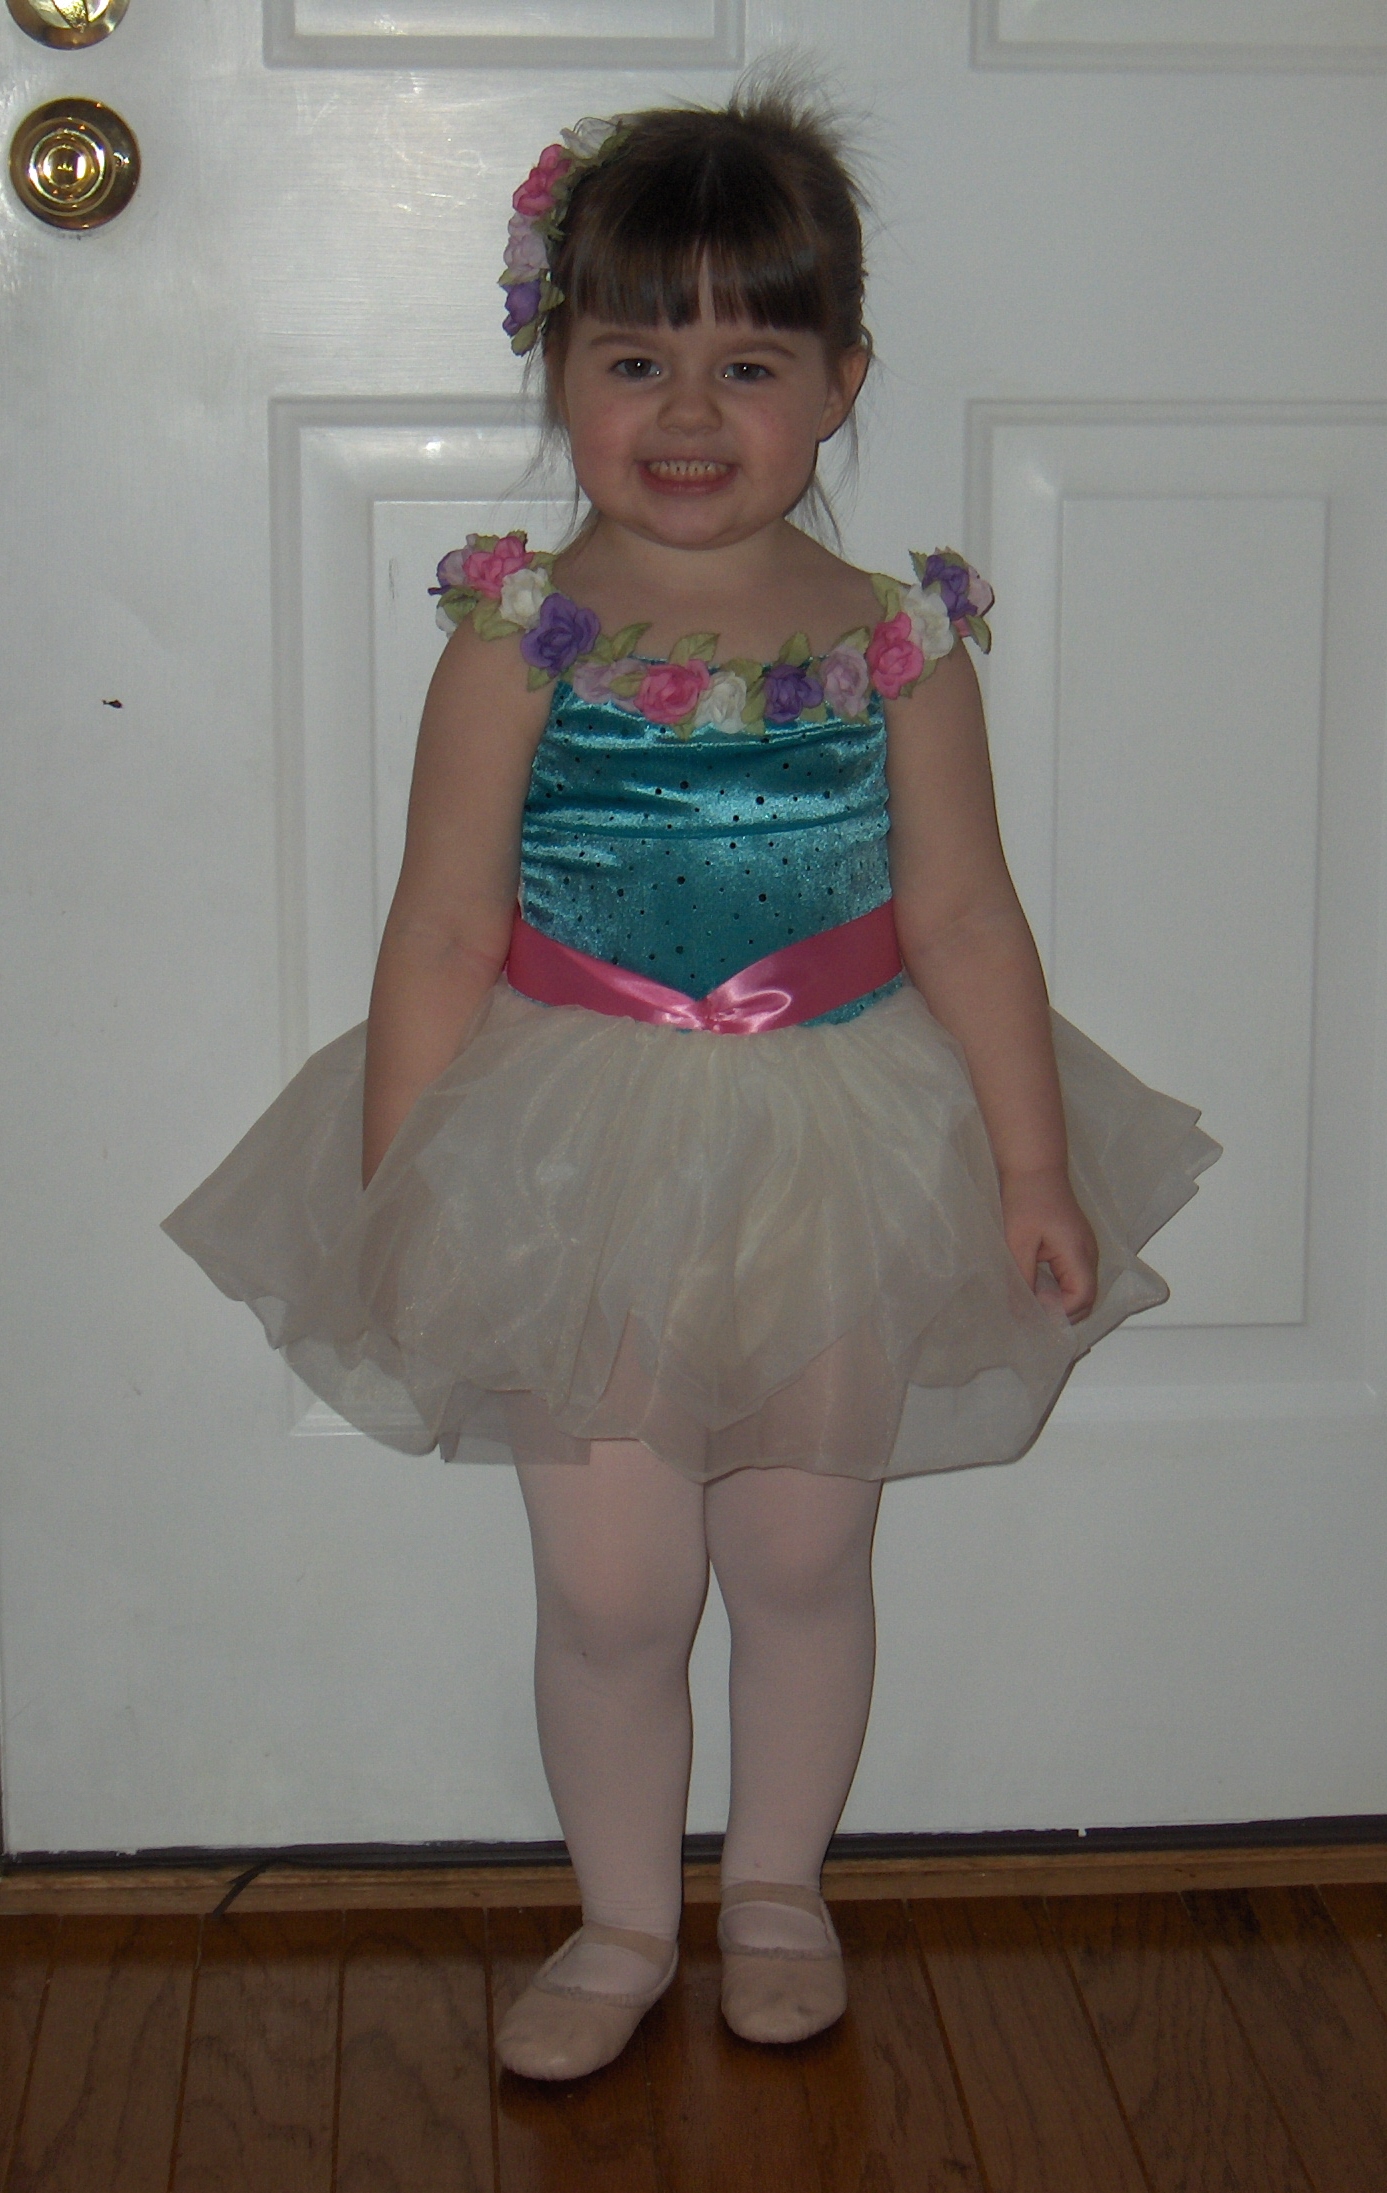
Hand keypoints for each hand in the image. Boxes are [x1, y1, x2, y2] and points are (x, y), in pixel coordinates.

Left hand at [1000, 1166, 1098, 1321]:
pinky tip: (1036, 1288)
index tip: (1033, 1309)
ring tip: (1032, 1303)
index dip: (1060, 1311)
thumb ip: (1021, 1278)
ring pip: (1081, 1290)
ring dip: (1060, 1302)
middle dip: (1062, 1313)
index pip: (1083, 1297)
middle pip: (1087, 1299)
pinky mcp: (1076, 1247)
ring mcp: (1085, 1250)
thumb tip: (1021, 1311)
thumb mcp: (1017, 1242)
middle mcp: (1089, 1253)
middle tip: (1031, 1314)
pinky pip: (1074, 1278)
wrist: (1034, 1167)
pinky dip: (1059, 1290)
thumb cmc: (1026, 1198)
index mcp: (1078, 1251)